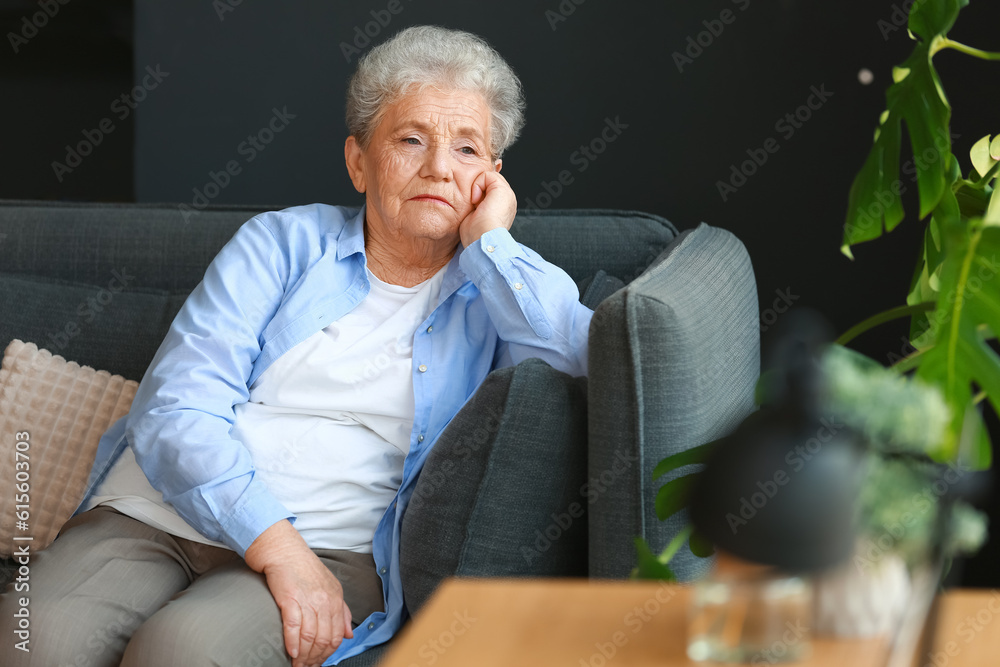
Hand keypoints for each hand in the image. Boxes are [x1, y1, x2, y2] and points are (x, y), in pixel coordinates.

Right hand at [245, 520, 353, 666]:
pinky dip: (293, 642)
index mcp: (336, 598)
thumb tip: (349, 634)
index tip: (319, 662)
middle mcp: (325, 600)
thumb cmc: (305, 569)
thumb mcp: (331, 587)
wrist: (284, 551)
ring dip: (303, 655)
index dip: (328, 653)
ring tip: (297, 664)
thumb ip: (342, 611)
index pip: (337, 634)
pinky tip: (291, 652)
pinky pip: (294, 626)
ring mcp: (308, 599)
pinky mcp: (290, 598)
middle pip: (324, 639)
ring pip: (310, 636)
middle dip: (315, 658)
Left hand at [459, 169, 517, 247]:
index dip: (477, 192)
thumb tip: (469, 200)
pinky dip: (477, 184)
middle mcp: (508, 200)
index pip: (489, 189)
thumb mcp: (474, 218)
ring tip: (476, 204)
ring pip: (488, 177)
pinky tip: (476, 200)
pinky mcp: (503, 190)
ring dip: (477, 187)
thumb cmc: (476, 237)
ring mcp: (508, 194)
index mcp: (503, 208)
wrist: (483, 241)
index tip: (473, 208)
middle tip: (474, 206)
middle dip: (478, 188)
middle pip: (489, 181)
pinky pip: (487, 175)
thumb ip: (476, 207)